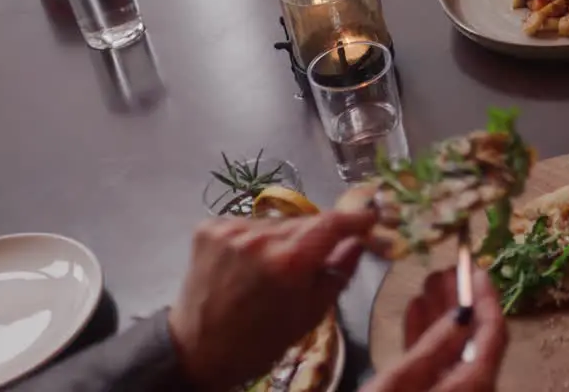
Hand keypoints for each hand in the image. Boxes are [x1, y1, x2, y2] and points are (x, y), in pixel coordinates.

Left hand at [167, 210, 376, 391]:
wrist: (197, 350)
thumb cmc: (261, 340)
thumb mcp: (310, 314)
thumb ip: (339, 272)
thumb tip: (359, 241)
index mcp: (289, 262)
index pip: (332, 223)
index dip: (355, 218)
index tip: (370, 218)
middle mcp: (260, 237)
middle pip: (306, 221)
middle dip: (319, 234)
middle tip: (321, 254)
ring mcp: (231, 230)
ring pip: (277, 223)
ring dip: (286, 237)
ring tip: (277, 267)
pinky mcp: (209, 228)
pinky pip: (249, 225)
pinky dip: (257, 239)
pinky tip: (250, 264)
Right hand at [365, 268, 507, 391]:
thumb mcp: (400, 381)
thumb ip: (433, 345)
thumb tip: (464, 311)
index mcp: (473, 383)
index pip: (493, 333)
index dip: (486, 297)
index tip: (474, 268)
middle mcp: (472, 388)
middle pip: (476, 337)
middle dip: (461, 301)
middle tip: (445, 270)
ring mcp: (454, 391)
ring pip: (456, 347)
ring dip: (443, 315)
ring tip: (427, 284)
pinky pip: (440, 363)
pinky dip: (429, 338)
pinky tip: (415, 310)